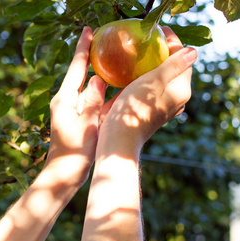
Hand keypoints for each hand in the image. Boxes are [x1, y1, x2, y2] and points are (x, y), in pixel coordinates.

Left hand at [45, 26, 106, 185]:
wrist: (64, 174)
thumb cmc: (74, 153)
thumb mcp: (87, 125)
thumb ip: (92, 102)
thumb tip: (98, 79)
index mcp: (65, 100)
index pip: (76, 67)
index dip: (83, 48)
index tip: (89, 30)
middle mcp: (67, 102)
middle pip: (81, 74)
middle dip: (91, 57)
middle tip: (104, 40)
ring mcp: (73, 111)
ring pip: (89, 88)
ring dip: (100, 75)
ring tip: (114, 60)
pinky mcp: (80, 120)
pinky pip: (93, 102)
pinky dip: (104, 94)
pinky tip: (116, 88)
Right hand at [99, 26, 196, 147]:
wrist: (119, 139)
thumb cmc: (135, 109)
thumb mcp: (153, 81)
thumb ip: (173, 65)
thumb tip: (192, 52)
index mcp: (181, 90)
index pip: (183, 60)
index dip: (173, 42)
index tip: (159, 31)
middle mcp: (175, 99)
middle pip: (173, 70)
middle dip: (163, 54)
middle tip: (148, 41)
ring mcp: (162, 107)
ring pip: (161, 80)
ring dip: (152, 67)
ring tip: (139, 55)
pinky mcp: (149, 112)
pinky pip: (150, 90)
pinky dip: (143, 80)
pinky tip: (131, 75)